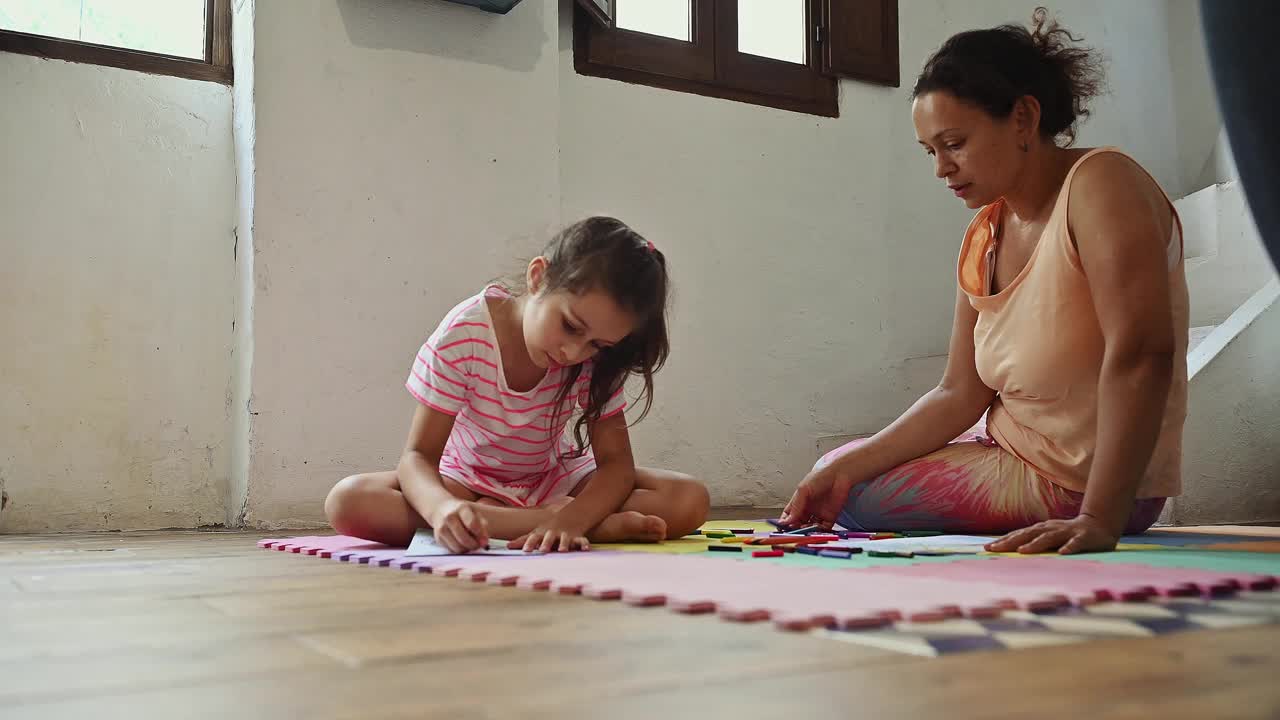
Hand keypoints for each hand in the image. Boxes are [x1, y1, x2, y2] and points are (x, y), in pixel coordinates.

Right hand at [428, 499, 489, 553]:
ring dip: (467, 549)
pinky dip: (459, 550)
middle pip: (464, 538)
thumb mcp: (474, 513)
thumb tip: (483, 542)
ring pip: (458, 547)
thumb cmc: (462, 513)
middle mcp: (449, 517)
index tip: (485, 541)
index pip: (472, 524)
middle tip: (478, 545)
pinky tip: (462, 544)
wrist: (441, 509)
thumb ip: (482, 525)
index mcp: (461, 508)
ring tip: (471, 544)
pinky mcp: (438, 538)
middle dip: (474, 545)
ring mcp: (442, 528)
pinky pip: (452, 550)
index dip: (480, 535)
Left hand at [508, 511, 590, 552]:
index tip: (525, 551)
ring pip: (565, 539)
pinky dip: (584, 544)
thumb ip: (522, 540)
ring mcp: (565, 535)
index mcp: (543, 533)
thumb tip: (506, 546)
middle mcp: (553, 533)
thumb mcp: (536, 532)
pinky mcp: (577, 537)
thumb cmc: (549, 529)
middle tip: (542, 550)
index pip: (534, 538)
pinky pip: (582, 541)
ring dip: (564, 544)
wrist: (571, 516)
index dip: (529, 544)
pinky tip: (585, 549)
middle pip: (549, 538)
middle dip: (546, 543)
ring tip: (562, 550)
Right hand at [778, 462, 856, 529]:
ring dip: (807, 531)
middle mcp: (808, 509)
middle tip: (794, 531)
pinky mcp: (830, 517)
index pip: (789, 515)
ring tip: (805, 530)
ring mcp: (819, 513)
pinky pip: (824, 528)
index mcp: (799, 501)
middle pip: (799, 523)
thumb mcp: (803, 490)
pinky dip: (819, 532)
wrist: (839, 475)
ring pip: (810, 527)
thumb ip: (796, 507)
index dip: (785, 522)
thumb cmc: (820, 477)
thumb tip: (787, 521)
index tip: (782, 527)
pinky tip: (816, 531)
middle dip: (795, 528)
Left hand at [985, 514, 1119, 554]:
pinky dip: (1069, 547)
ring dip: (1036, 544)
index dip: (1003, 541)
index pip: (1019, 535)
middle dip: (1011, 542)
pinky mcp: (1084, 538)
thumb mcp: (1050, 538)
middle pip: (1028, 535)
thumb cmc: (1069, 535)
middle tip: (995, 549)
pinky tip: (1062, 553)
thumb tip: (1012, 553)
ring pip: (1049, 538)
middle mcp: (1051, 529)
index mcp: (1041, 530)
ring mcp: (1067, 532)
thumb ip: (1034, 544)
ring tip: (1022, 551)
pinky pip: (1076, 543)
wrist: (1099, 525)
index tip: (986, 549)